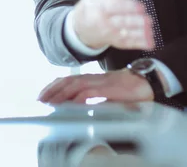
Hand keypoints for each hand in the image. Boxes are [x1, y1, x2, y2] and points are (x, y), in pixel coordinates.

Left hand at [38, 69, 153, 103]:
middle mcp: (93, 78)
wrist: (146, 83)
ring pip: (74, 85)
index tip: (43, 95)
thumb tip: (83, 107)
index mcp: (91, 79)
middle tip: (40, 100)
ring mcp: (100, 82)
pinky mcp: (108, 88)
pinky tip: (71, 105)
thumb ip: (95, 98)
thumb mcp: (107, 93)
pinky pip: (89, 93)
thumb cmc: (128, 90)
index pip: (68, 79)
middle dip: (52, 90)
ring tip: (50, 103)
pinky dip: (79, 98)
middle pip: (67, 81)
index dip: (54, 86)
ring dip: (60, 94)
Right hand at [72, 0, 153, 49]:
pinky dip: (138, 43)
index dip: (126, 6)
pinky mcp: (117, 41)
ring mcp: (110, 32)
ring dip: (138, 33)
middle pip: (121, 20)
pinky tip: (150, 42)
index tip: (139, 7)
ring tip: (150, 31)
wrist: (80, 26)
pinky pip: (128, 43)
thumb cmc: (91, 0)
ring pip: (126, 33)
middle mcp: (104, 20)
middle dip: (134, 21)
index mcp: (99, 4)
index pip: (113, 5)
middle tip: (147, 20)